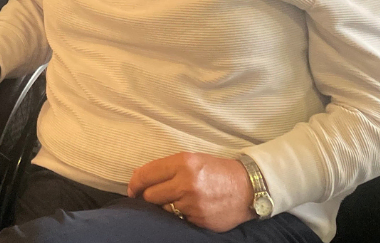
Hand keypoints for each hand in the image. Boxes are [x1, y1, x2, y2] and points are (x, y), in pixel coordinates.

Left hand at [127, 152, 254, 231]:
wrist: (248, 187)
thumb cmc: (216, 170)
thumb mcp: (191, 159)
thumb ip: (165, 167)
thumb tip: (137, 175)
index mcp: (182, 163)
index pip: (146, 174)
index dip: (134, 183)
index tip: (131, 188)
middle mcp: (186, 183)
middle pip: (151, 195)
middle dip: (148, 196)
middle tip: (150, 196)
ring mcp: (193, 204)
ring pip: (163, 209)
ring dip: (165, 206)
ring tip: (176, 200)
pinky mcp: (199, 220)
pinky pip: (179, 219)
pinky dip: (180, 215)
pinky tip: (191, 207)